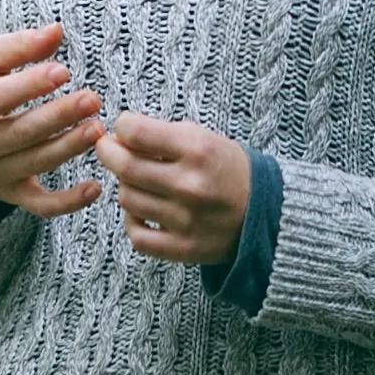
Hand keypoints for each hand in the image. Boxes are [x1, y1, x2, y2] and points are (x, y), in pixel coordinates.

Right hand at [0, 21, 105, 217]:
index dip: (30, 85)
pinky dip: (68, 202)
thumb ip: (18, 46)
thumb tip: (56, 32)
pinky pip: (39, 205)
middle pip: (20, 133)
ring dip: (69, 148)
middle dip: (58, 117)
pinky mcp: (9, 193)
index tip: (62, 71)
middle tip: (92, 100)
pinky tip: (95, 188)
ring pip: (35, 164)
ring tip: (97, 129)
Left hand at [93, 112, 250, 267]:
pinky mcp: (183, 248)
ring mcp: (186, 220)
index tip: (122, 129)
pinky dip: (132, 222)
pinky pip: (137, 236)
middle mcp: (190, 185)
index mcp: (197, 150)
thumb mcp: (204, 138)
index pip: (135, 132)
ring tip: (136, 181)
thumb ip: (163, 134)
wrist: (266, 212)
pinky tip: (141, 212)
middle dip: (108, 153)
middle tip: (108, 149)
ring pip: (127, 199)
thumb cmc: (228, 169)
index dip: (121, 127)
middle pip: (125, 167)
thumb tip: (119, 136)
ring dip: (125, 186)